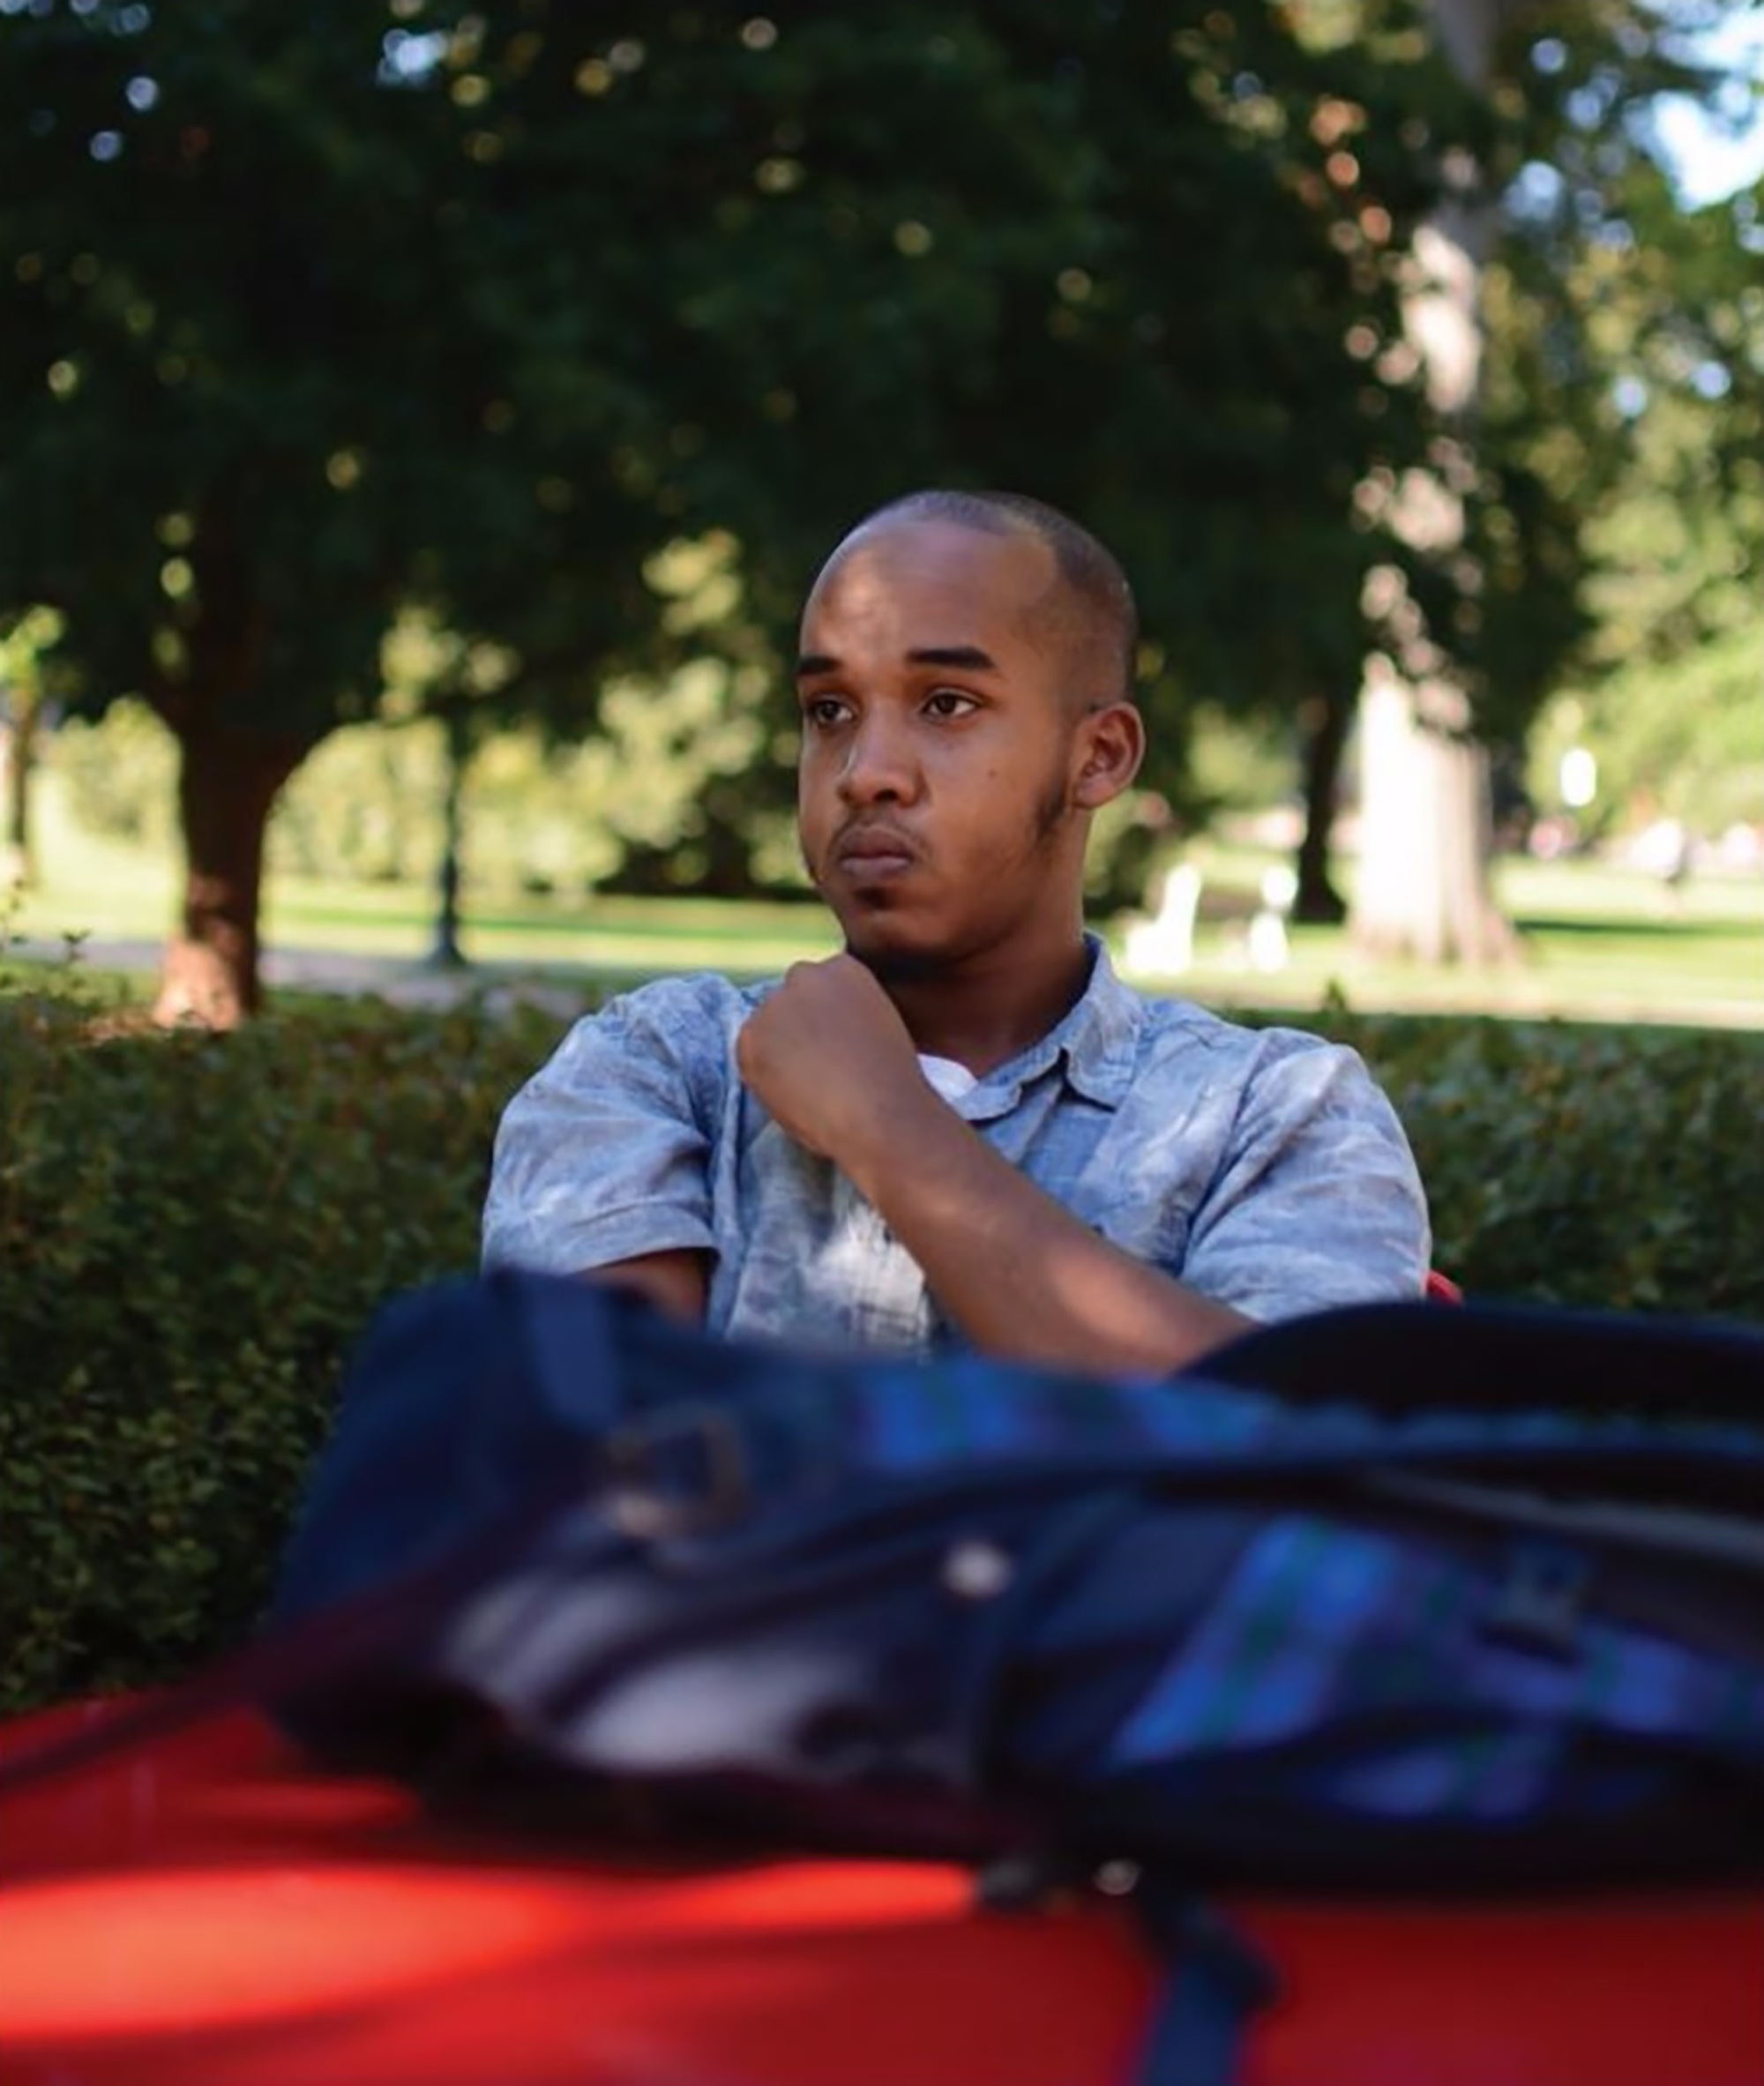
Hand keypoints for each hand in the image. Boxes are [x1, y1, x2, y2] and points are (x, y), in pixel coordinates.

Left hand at [736, 955, 937, 1170]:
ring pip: (766, 1029)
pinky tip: (794, 1094)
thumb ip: (846, 1012)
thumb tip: (825, 1030)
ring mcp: (774, 1003)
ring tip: (806, 1086)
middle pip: (788, 1003)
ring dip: (777, 1052)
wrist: (879, 1112)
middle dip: (795, 1029)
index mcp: (843, 967)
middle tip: (816, 1067)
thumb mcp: (878, 1024)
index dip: (821, 1021)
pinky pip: (749, 1056)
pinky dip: (763, 1076)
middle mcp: (805, 974)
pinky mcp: (750, 1036)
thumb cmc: (892, 1083)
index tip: (833, 1045)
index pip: (816, 988)